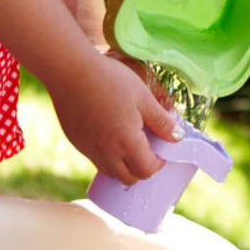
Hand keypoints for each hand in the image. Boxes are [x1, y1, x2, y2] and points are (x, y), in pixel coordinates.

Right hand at [48, 55, 183, 184]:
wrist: (71, 72)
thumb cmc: (110, 80)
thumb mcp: (143, 96)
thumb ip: (161, 121)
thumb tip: (178, 138)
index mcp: (127, 142)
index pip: (147, 171)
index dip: (159, 164)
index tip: (162, 150)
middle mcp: (106, 153)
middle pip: (128, 178)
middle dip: (142, 169)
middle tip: (148, 149)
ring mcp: (89, 150)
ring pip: (110, 172)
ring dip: (124, 166)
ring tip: (129, 143)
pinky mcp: (77, 143)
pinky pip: (95, 160)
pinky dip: (107, 157)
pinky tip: (110, 135)